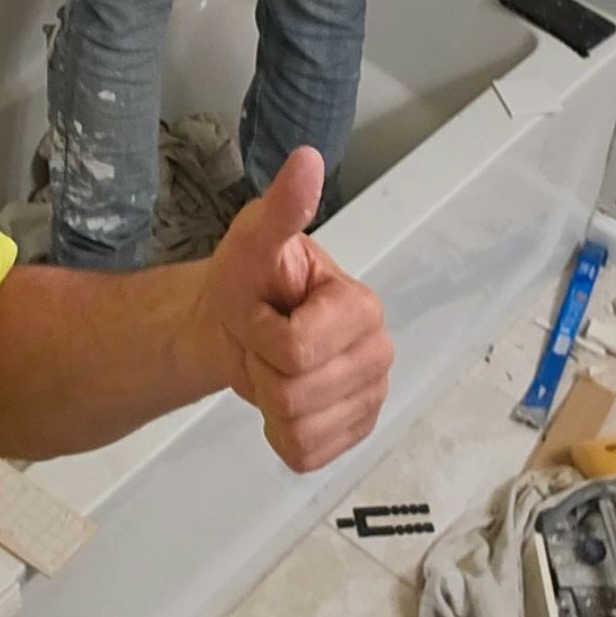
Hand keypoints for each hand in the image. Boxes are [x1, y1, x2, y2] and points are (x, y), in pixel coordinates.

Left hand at [187, 148, 392, 471]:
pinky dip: (281, 435)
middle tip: (263, 339)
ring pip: (302, 429)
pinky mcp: (355, 433)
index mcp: (362, 308)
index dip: (261, 332)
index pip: (297, 349)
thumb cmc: (247, 280)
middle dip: (262, 367)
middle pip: (297, 393)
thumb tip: (308, 160)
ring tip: (271, 365)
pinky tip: (282, 399)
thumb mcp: (251, 240)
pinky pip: (308, 456)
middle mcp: (379, 353)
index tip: (264, 308)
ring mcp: (371, 397)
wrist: (236, 326)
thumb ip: (281, 208)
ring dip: (268, 401)